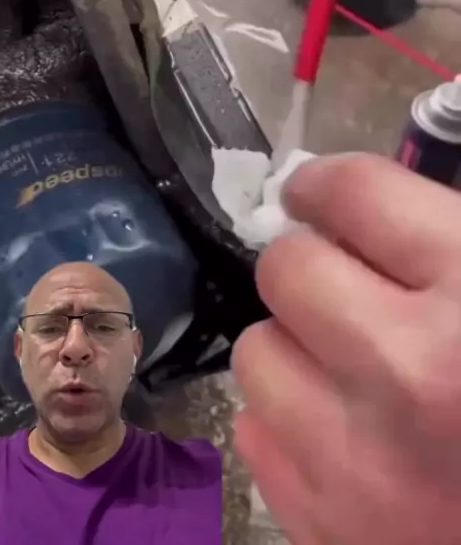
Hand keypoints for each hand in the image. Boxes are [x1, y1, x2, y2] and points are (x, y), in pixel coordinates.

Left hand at [232, 153, 460, 544]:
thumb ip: (438, 236)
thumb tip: (341, 206)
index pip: (353, 191)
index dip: (323, 183)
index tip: (312, 195)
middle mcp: (410, 371)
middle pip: (286, 268)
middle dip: (309, 266)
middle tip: (343, 288)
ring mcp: (361, 461)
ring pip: (257, 352)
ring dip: (295, 348)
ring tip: (350, 369)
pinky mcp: (327, 527)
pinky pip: (255, 434)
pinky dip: (291, 423)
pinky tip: (345, 431)